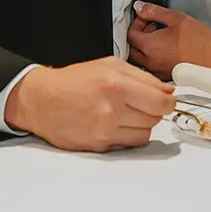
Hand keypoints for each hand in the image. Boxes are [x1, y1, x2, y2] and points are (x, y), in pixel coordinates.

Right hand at [4, 57, 175, 151]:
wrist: (41, 101)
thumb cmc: (73, 81)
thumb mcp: (108, 65)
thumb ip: (142, 77)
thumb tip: (167, 92)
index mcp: (115, 85)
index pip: (161, 102)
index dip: (168, 102)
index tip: (167, 100)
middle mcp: (111, 110)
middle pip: (155, 119)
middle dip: (153, 111)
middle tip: (142, 103)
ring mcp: (105, 131)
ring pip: (145, 134)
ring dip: (141, 124)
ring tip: (126, 113)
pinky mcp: (99, 146)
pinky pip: (129, 144)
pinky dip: (128, 135)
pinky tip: (116, 123)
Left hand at [126, 1, 210, 78]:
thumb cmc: (198, 40)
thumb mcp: (174, 17)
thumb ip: (153, 11)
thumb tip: (140, 7)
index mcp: (149, 46)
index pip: (130, 34)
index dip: (136, 23)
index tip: (146, 18)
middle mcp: (150, 61)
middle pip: (132, 48)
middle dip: (138, 36)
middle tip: (152, 28)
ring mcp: (158, 71)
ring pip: (141, 60)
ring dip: (145, 48)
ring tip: (161, 39)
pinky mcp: (167, 76)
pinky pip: (152, 68)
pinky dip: (154, 59)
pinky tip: (167, 51)